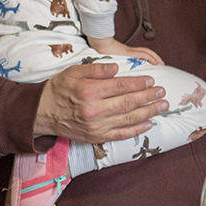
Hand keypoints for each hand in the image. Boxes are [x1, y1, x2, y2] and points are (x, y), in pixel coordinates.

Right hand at [33, 61, 166, 143]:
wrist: (42, 114)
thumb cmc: (58, 90)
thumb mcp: (73, 72)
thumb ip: (96, 70)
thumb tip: (117, 68)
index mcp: (89, 91)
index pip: (121, 86)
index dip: (139, 83)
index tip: (151, 81)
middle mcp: (94, 110)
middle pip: (128, 103)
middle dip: (149, 97)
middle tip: (162, 92)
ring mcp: (96, 126)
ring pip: (129, 119)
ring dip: (149, 113)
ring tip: (162, 106)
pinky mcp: (96, 137)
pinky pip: (121, 134)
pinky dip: (136, 130)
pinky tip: (148, 124)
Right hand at [84, 36, 164, 64]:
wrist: (97, 43)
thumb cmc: (100, 52)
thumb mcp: (109, 61)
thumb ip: (115, 66)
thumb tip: (117, 74)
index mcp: (125, 54)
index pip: (140, 54)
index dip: (148, 57)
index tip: (154, 63)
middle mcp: (129, 52)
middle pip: (145, 52)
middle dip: (154, 57)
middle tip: (161, 63)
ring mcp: (129, 52)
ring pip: (146, 53)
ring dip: (154, 57)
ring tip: (160, 63)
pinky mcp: (128, 52)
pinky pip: (142, 54)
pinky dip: (150, 57)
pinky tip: (155, 61)